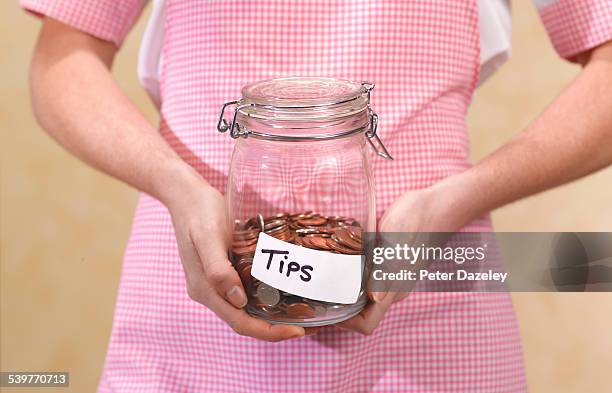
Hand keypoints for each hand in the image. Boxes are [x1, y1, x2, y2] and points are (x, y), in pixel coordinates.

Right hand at [164, 169, 306, 340]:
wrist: (186, 195)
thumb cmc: (199, 211)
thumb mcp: (208, 236)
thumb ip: (218, 269)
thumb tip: (238, 300)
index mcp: (204, 289)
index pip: (239, 322)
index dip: (269, 332)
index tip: (297, 331)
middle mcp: (208, 291)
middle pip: (243, 320)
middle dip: (274, 328)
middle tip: (306, 324)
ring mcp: (213, 283)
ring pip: (244, 309)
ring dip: (269, 316)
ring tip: (298, 312)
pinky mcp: (220, 272)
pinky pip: (243, 293)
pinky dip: (262, 298)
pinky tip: (280, 292)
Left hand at [337, 180, 474, 334]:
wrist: (436, 204)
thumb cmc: (415, 219)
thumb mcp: (395, 240)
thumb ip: (386, 270)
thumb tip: (375, 297)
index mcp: (394, 289)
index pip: (366, 323)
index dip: (345, 321)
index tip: (324, 305)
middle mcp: (393, 289)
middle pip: (362, 312)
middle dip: (339, 305)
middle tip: (318, 287)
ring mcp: (393, 278)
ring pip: (364, 295)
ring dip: (345, 288)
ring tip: (326, 272)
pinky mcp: (390, 265)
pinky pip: (368, 279)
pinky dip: (353, 275)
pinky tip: (342, 258)